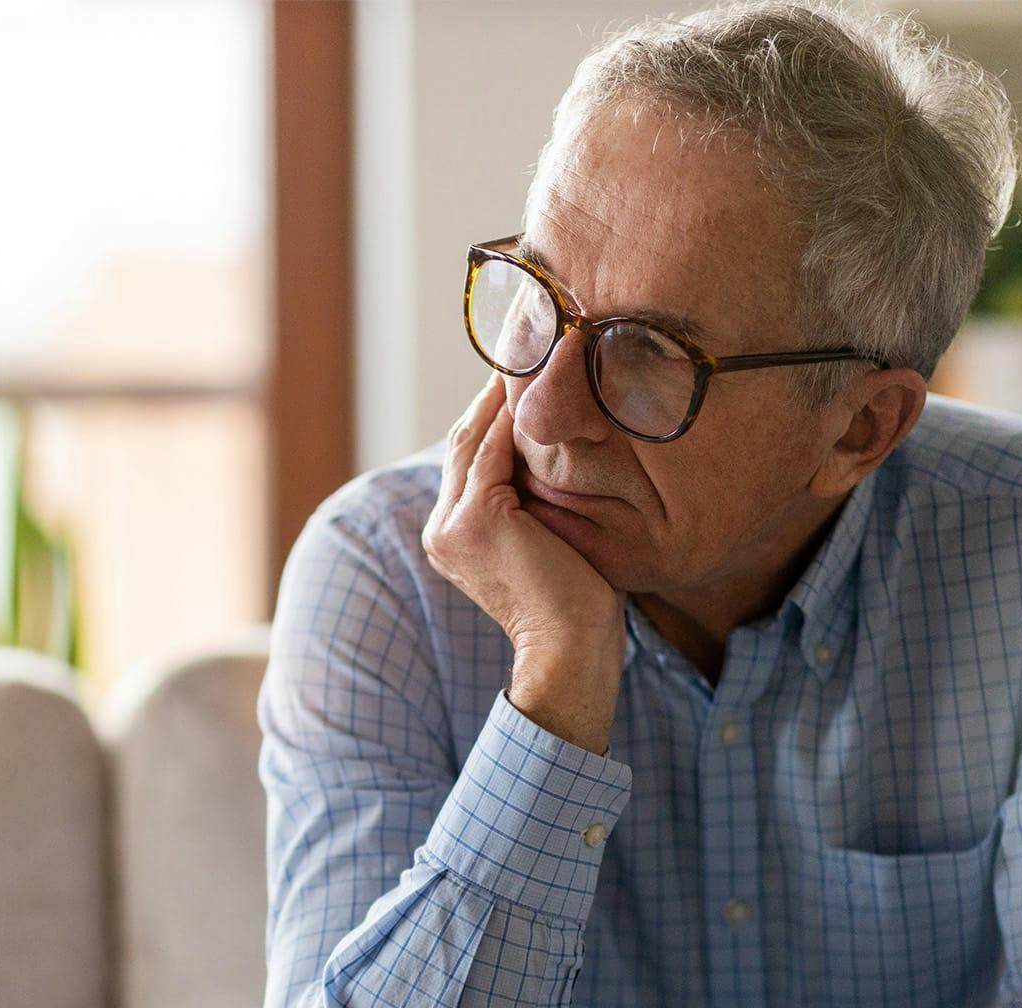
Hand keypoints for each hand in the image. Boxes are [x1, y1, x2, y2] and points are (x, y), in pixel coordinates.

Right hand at [424, 371, 624, 652]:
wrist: (572, 653)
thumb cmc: (579, 606)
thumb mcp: (552, 540)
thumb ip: (540, 499)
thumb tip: (566, 452)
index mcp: (452, 534)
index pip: (472, 456)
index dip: (495, 410)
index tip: (526, 370)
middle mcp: (441, 527)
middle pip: (466, 438)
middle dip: (495, 390)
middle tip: (530, 341)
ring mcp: (452, 524)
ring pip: (476, 437)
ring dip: (503, 390)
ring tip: (534, 347)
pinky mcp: (475, 520)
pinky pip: (494, 449)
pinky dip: (514, 413)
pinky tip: (537, 380)